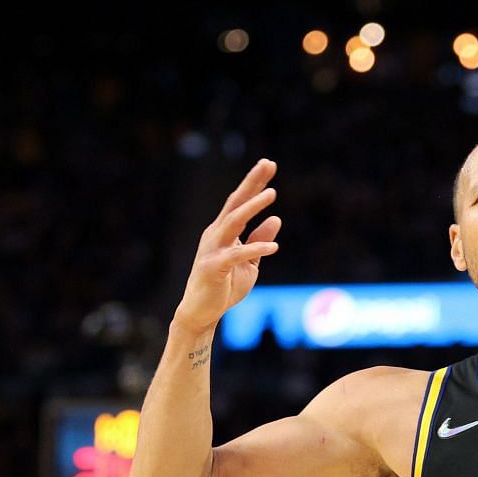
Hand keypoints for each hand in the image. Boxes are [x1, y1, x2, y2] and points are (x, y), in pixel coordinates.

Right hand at [174, 159, 281, 330]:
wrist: (201, 313)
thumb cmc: (224, 287)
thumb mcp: (249, 263)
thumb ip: (259, 241)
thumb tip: (275, 218)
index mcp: (223, 231)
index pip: (240, 202)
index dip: (255, 183)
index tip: (269, 164)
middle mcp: (216, 234)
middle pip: (235, 203)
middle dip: (252, 183)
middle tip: (268, 163)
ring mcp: (212, 249)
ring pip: (233, 222)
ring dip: (252, 207)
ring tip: (271, 194)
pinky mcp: (213, 268)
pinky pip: (236, 255)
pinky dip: (255, 248)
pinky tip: (274, 246)